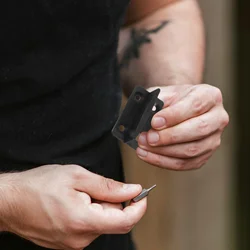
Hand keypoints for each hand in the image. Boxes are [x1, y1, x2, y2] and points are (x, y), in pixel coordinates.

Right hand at [1, 165, 145, 249]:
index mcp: (83, 221)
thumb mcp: (77, 176)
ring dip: (99, 207)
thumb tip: (132, 191)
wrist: (11, 201)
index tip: (143, 195)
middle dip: (113, 202)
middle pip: (113, 220)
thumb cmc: (39, 185)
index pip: (125, 222)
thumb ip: (108, 186)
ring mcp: (73, 244)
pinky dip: (90, 213)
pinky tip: (74, 203)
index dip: (139, 207)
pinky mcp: (68, 243)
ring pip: (102, 223)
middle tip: (95, 187)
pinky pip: (90, 227)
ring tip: (79, 194)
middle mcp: (80, 239)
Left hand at [136, 84, 228, 169]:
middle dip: (169, 136)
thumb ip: (158, 101)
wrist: (179, 108)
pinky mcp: (204, 156)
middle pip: (198, 130)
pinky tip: (147, 155)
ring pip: (191, 150)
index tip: (155, 122)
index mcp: (210, 96)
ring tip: (143, 145)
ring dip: (163, 151)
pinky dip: (162, 161)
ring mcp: (213, 139)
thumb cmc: (173, 100)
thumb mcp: (165, 92)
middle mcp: (217, 118)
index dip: (174, 115)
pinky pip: (184, 163)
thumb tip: (147, 116)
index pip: (195, 106)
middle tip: (148, 137)